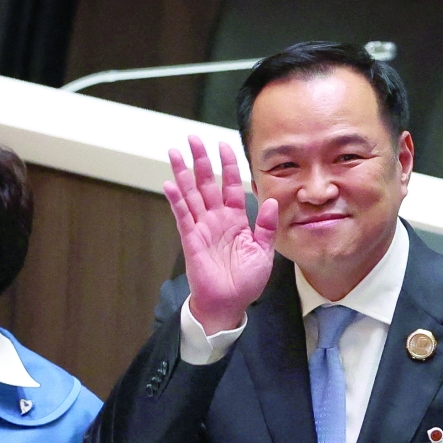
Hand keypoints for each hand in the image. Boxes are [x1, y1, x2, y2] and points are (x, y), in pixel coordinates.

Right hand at [164, 136, 278, 333]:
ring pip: (191, 195)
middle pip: (206, 184)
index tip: (223, 145)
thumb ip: (266, 227)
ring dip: (183, 173)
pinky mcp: (191, 240)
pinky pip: (182, 216)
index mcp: (236, 220)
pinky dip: (176, 200)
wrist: (230, 304)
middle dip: (200, 161)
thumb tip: (272, 201)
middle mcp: (217, 219)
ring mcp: (202, 228)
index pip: (230, 186)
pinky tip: (169, 183)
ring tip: (175, 152)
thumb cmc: (246, 281)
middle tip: (193, 139)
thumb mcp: (264, 252)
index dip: (227, 166)